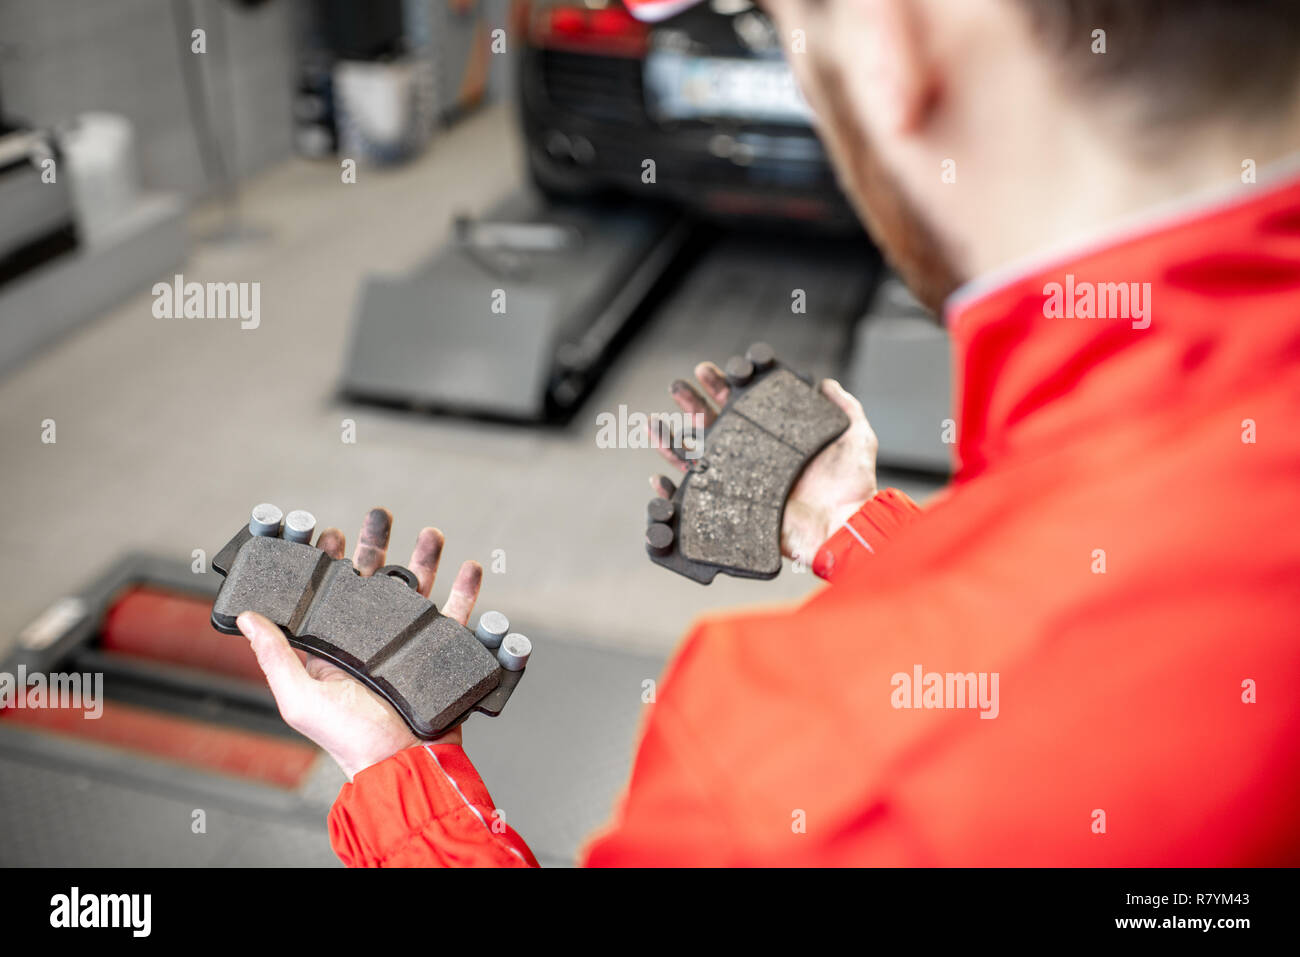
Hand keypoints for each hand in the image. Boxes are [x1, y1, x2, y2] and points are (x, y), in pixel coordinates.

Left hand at [236, 507, 483, 779]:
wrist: (403, 765)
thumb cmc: (348, 741)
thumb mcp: (299, 698)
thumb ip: (274, 656)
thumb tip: (246, 616)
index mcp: (334, 648)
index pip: (329, 593)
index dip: (328, 560)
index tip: (329, 533)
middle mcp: (370, 641)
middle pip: (375, 581)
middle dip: (378, 545)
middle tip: (380, 515)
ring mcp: (407, 647)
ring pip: (417, 591)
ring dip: (425, 559)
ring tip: (431, 533)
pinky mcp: (439, 656)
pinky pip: (456, 618)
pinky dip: (465, 592)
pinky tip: (468, 569)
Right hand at [651, 363, 878, 565]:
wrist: (845, 524)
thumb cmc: (853, 484)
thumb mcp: (857, 435)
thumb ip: (844, 407)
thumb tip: (826, 382)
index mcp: (781, 438)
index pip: (749, 405)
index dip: (733, 384)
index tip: (721, 367)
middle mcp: (759, 457)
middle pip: (718, 425)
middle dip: (695, 403)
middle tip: (678, 386)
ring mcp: (745, 481)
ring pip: (701, 456)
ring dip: (675, 439)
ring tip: (654, 422)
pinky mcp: (735, 506)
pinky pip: (697, 495)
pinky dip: (675, 485)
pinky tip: (658, 473)